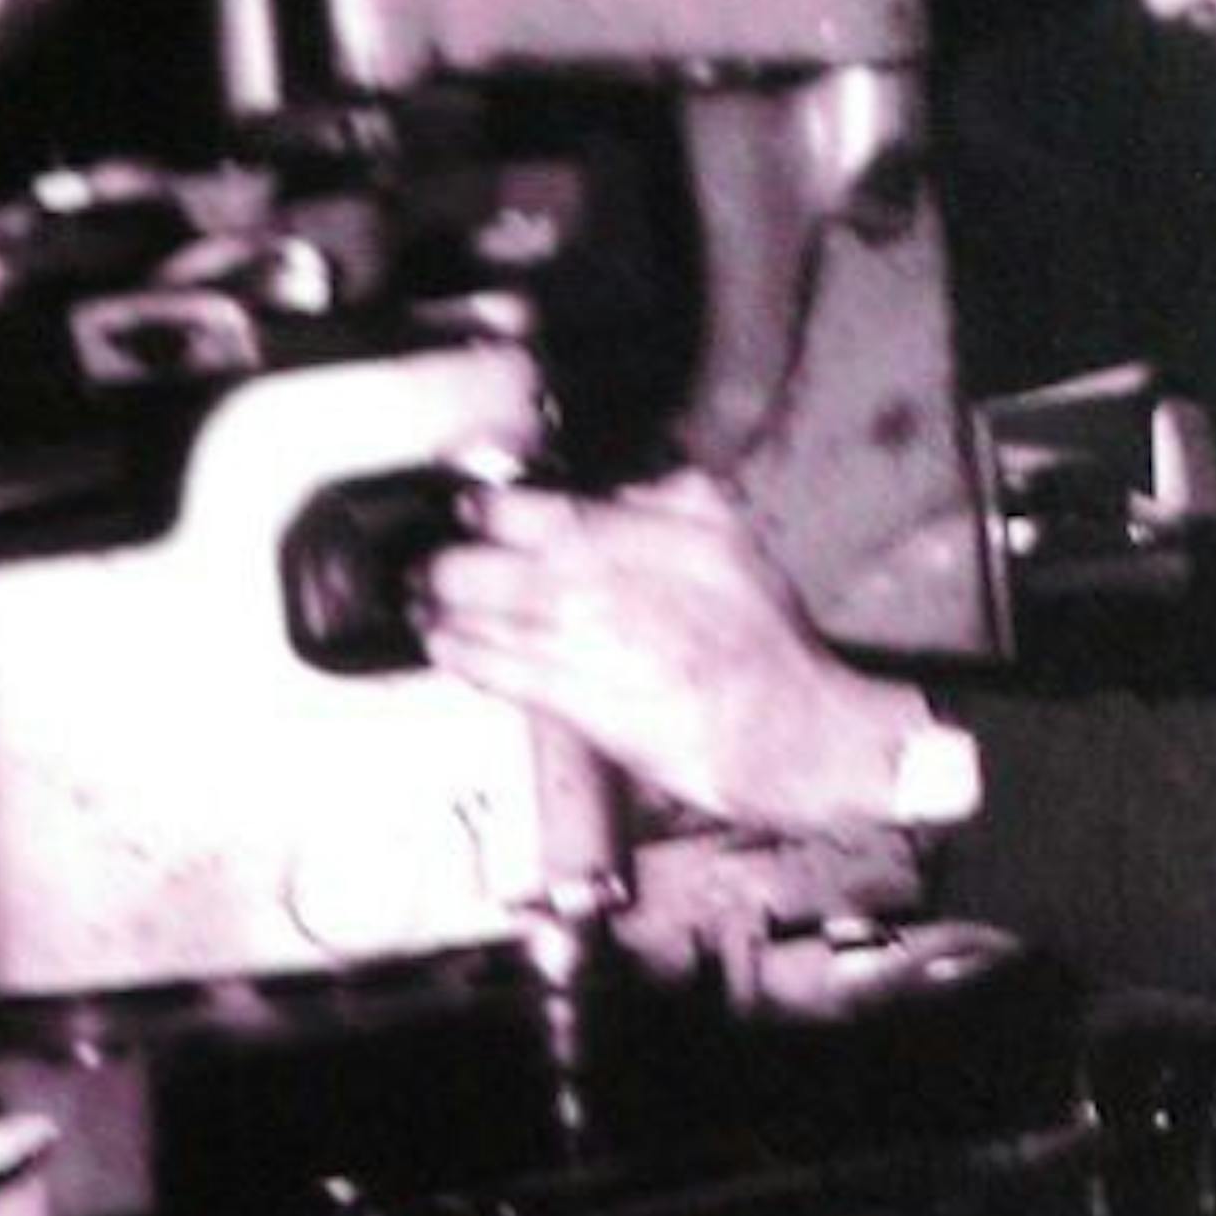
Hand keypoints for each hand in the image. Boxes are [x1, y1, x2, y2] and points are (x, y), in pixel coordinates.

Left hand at [419, 466, 962, 836]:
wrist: (790, 729)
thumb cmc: (763, 641)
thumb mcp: (731, 539)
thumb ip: (668, 498)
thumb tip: (612, 486)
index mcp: (642, 540)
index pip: (538, 510)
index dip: (489, 508)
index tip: (468, 508)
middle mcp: (607, 590)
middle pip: (491, 566)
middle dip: (447, 565)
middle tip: (428, 565)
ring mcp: (591, 651)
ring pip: (488, 622)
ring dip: (444, 613)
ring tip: (425, 607)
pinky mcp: (583, 708)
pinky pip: (504, 676)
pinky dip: (467, 660)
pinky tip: (447, 649)